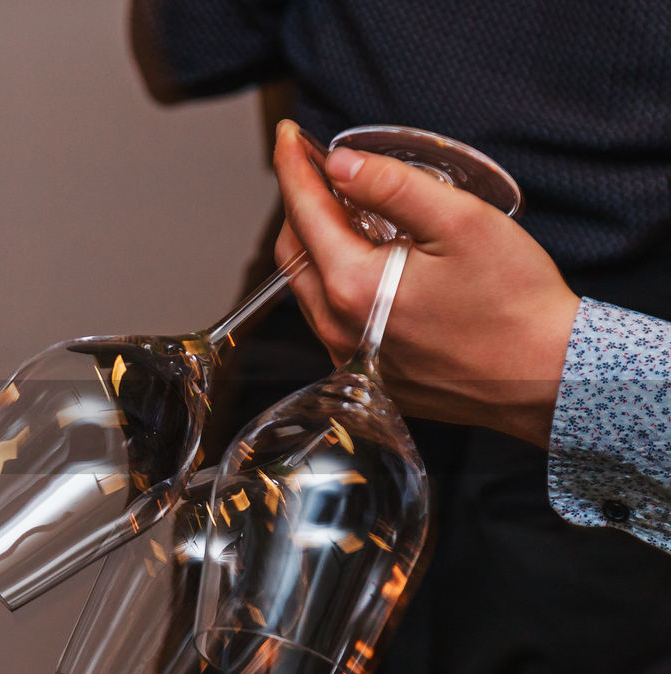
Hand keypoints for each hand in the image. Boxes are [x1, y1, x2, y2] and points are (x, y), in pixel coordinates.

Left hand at [272, 120, 581, 447]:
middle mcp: (337, 329)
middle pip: (294, 251)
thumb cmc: (514, 301)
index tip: (288, 135)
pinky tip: (368, 260)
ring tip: (348, 209)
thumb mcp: (460, 221)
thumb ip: (392, 186)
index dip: (292, 167)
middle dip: (301, 204)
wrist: (547, 376)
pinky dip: (336, 280)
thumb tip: (339, 163)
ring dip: (319, 243)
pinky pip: (330, 318)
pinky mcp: (366, 373)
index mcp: (352, 287)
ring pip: (309, 286)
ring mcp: (348, 356)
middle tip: (319, 169)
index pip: (303, 212)